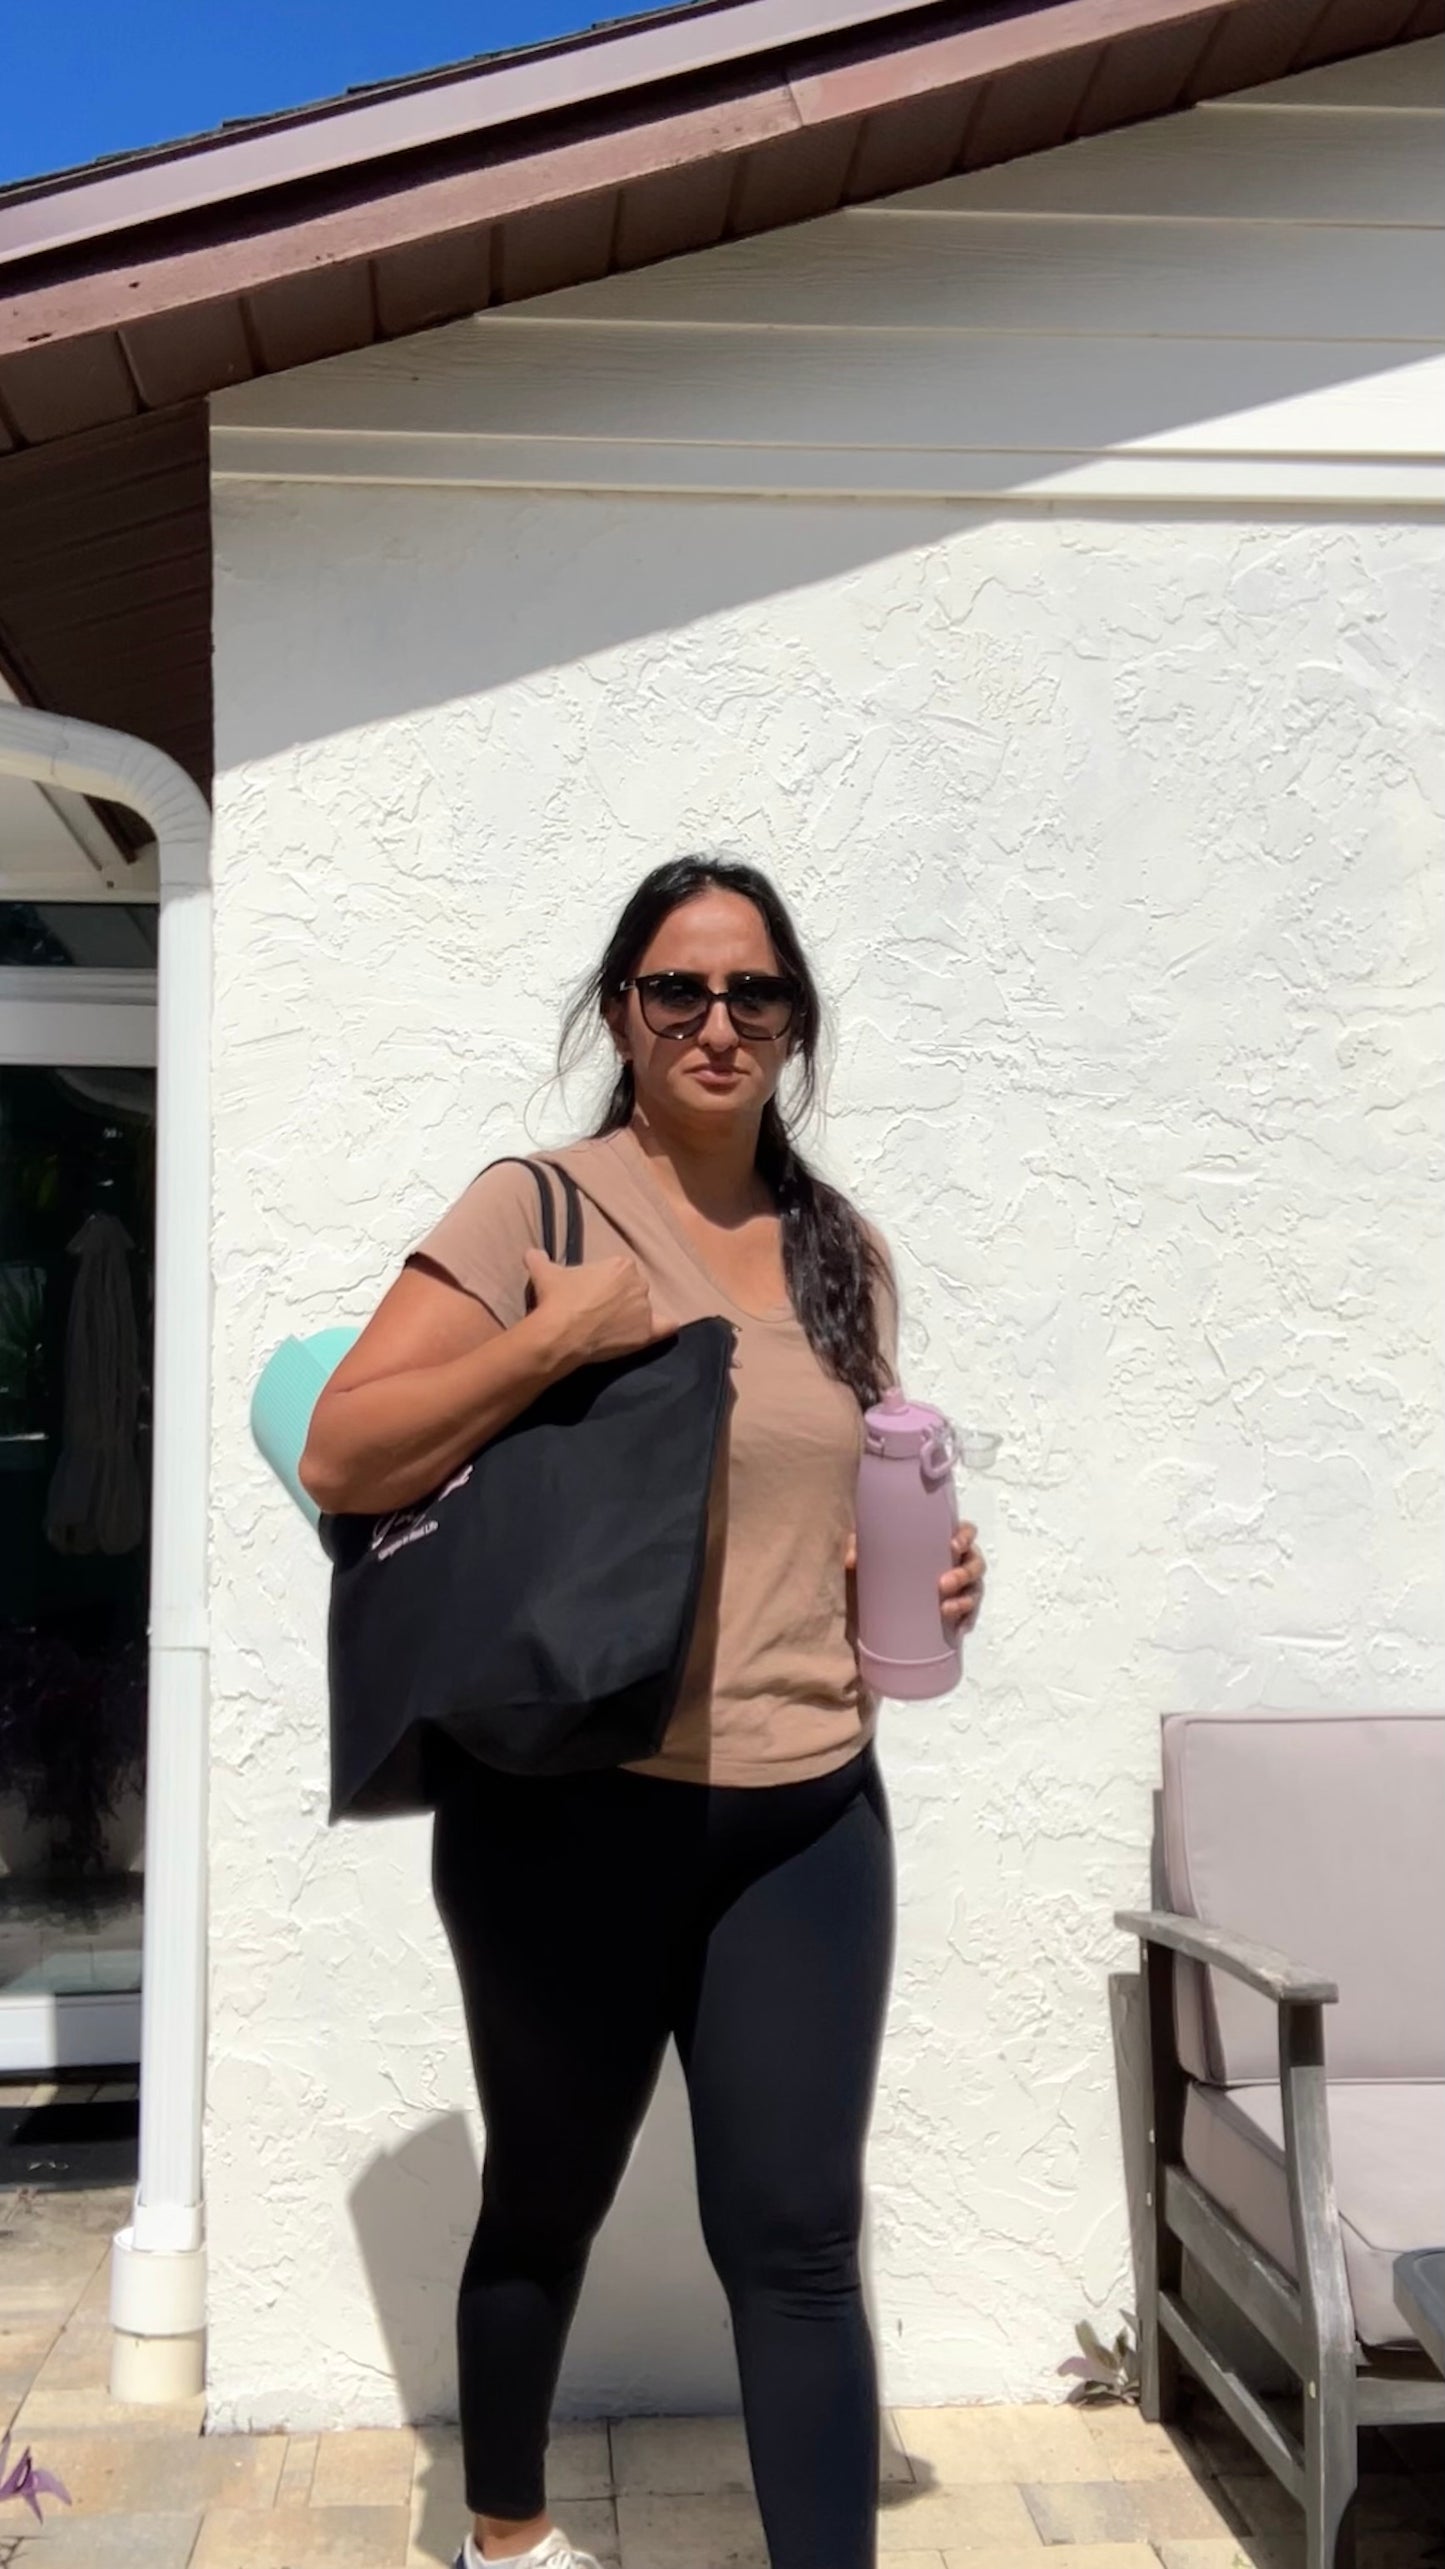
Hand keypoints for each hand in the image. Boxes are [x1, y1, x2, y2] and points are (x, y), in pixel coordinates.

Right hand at [524, 1249, 661, 1367]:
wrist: (559, 1333)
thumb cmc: (556, 1299)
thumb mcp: (545, 1273)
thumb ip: (539, 1259)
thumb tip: (530, 1253)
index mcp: (621, 1264)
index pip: (620, 1271)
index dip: (606, 1283)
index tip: (592, 1294)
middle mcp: (639, 1283)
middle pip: (634, 1289)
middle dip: (620, 1298)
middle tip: (599, 1311)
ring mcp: (644, 1309)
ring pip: (644, 1309)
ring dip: (633, 1315)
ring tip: (612, 1327)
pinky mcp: (646, 1333)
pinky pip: (666, 1327)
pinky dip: (663, 1328)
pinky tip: (655, 1330)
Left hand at [844, 1526, 986, 1636]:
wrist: (878, 1607)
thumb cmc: (883, 1568)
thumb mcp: (870, 1556)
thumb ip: (858, 1547)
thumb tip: (852, 1560)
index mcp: (942, 1542)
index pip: (966, 1531)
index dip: (965, 1536)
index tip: (953, 1545)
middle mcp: (958, 1562)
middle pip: (975, 1563)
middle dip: (963, 1574)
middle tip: (942, 1584)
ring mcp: (961, 1588)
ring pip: (975, 1590)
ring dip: (965, 1600)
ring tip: (945, 1610)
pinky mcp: (958, 1611)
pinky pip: (970, 1616)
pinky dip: (966, 1622)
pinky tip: (958, 1630)